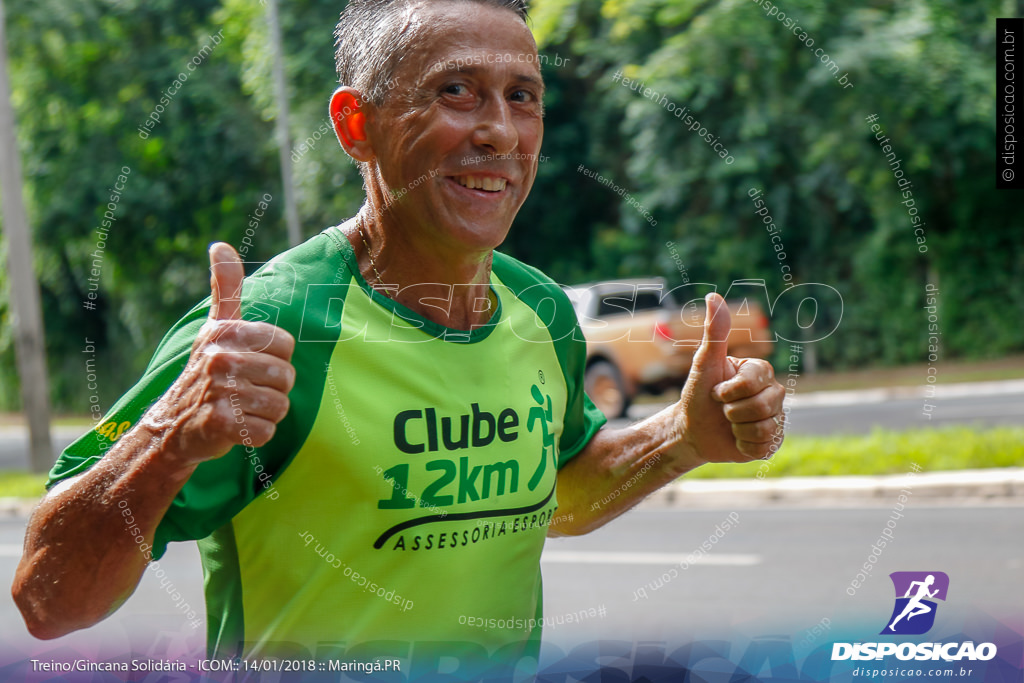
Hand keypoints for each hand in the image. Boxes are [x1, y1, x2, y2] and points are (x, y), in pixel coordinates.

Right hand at [139, 243, 295, 466]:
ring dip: (265, 414)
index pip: (286, 345)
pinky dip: (256, 435)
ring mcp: (219, 391)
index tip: (249, 365)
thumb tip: (220, 245)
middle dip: (272, 389)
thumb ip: (226, 288)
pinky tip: (235, 429)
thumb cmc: (205, 371)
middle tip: (244, 392)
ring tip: (241, 409)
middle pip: (286, 376)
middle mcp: (220, 358)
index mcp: (226, 332)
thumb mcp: (215, 327)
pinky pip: (267, 431)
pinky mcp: (220, 424)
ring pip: (280, 405)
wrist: (172, 425)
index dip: (274, 359)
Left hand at [676, 293, 785, 464]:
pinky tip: (736, 439)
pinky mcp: (772, 441)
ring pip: (765, 427)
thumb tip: (713, 295)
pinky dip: (744, 445)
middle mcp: (774, 393)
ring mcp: (776, 418)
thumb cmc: (697, 393)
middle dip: (732, 410)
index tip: (717, 391)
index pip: (755, 381)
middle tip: (721, 408)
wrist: (691, 429)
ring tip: (729, 423)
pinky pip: (765, 446)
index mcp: (761, 371)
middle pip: (763, 405)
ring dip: (737, 428)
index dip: (729, 390)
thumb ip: (714, 332)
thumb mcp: (704, 363)